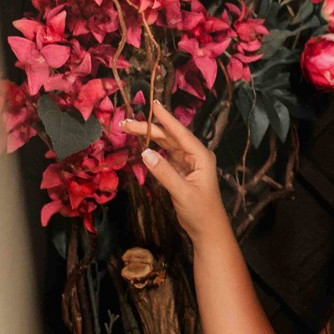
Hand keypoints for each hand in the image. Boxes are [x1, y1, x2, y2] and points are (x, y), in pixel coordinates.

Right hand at [121, 100, 223, 229]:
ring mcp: (188, 163)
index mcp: (201, 156)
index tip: (153, 104)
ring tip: (129, 128)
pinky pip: (165, 155)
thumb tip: (145, 152)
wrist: (207, 229)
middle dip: (150, 128)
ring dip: (149, 136)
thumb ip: (164, 172)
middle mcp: (195, 155)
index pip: (181, 133)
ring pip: (166, 144)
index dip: (166, 118)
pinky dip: (153, 149)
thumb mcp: (182, 192)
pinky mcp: (180, 171)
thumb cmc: (200, 211)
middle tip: (126, 122)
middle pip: (170, 137)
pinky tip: (141, 143)